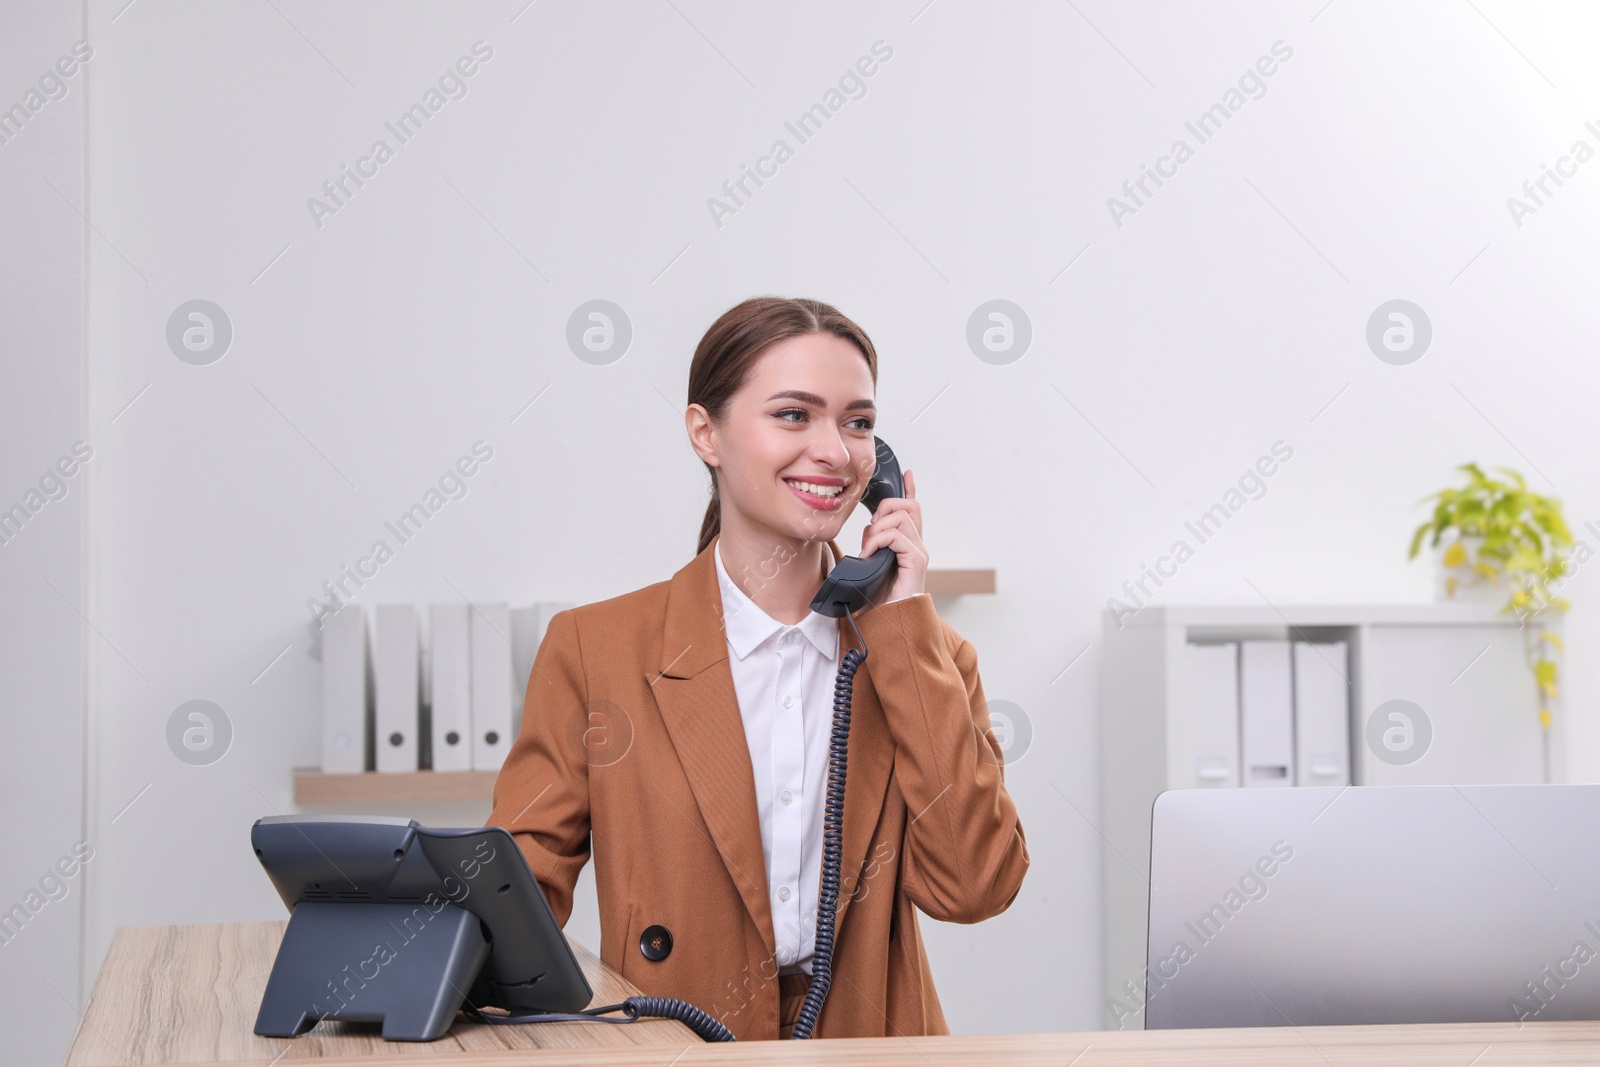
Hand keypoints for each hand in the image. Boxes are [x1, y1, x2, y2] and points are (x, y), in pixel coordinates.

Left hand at [860, 468, 926, 604]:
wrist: (888, 623)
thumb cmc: (879, 599)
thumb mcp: (871, 564)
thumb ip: (873, 543)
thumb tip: (869, 526)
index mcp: (907, 545)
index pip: (913, 510)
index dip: (910, 489)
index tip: (907, 473)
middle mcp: (917, 545)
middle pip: (908, 505)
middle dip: (884, 509)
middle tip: (871, 532)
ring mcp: (918, 552)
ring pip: (900, 516)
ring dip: (877, 529)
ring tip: (868, 550)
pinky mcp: (916, 561)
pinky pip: (896, 535)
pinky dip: (878, 540)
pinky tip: (870, 555)